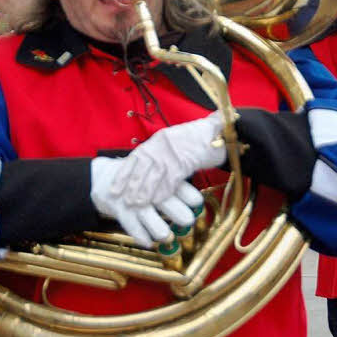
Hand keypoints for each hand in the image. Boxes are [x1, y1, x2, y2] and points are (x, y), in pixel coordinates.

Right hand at [90, 157, 201, 247]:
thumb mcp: (157, 177)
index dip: (189, 195)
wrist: (105, 179)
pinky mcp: (120, 210)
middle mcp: (147, 189)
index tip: (198, 203)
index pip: (178, 186)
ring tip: (167, 236)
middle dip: (177, 211)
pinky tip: (148, 243)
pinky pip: (131, 225)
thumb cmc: (141, 181)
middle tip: (188, 221)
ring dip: (158, 227)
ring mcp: (133, 200)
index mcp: (159, 178)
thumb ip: (177, 187)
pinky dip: (140, 235)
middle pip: (164, 200)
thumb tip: (200, 201)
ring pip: (147, 215)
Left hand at [111, 112, 226, 206]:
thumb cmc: (201, 140)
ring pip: (154, 173)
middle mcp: (163, 143)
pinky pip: (172, 177)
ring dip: (145, 190)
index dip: (124, 174)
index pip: (136, 157)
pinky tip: (158, 201)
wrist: (222, 132)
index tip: (115, 189)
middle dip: (132, 184)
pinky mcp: (186, 159)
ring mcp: (174, 151)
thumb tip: (151, 172)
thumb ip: (164, 155)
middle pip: (142, 166)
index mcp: (159, 139)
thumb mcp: (178, 144)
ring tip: (138, 203)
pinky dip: (164, 190)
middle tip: (124, 200)